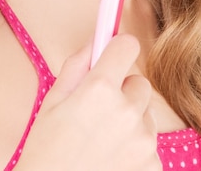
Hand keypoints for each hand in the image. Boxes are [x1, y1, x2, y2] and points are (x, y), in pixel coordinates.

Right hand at [16, 34, 160, 169]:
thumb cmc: (47, 151)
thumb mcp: (52, 101)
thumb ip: (76, 65)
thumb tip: (94, 40)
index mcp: (99, 89)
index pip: (127, 46)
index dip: (117, 48)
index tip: (112, 54)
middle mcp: (128, 111)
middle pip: (139, 82)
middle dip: (122, 89)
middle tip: (98, 107)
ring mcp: (144, 141)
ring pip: (145, 113)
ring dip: (130, 118)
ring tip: (102, 138)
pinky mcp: (154, 164)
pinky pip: (149, 141)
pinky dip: (135, 145)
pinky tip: (111, 156)